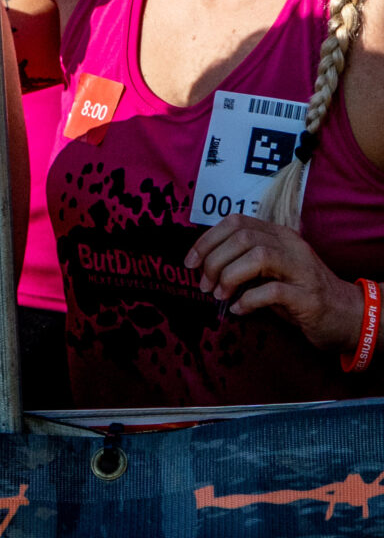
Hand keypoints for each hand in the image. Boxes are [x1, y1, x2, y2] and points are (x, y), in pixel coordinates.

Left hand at [187, 214, 368, 348]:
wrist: (347, 316)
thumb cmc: (300, 293)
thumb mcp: (269, 271)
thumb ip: (242, 261)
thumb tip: (203, 267)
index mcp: (278, 235)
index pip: (235, 222)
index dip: (207, 240)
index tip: (191, 263)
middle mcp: (291, 246)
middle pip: (242, 237)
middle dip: (214, 261)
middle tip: (205, 285)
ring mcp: (302, 270)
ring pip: (258, 255)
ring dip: (230, 276)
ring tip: (220, 295)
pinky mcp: (309, 297)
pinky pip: (272, 291)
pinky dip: (248, 300)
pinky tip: (240, 310)